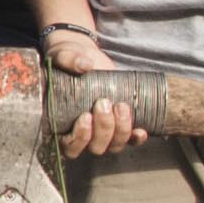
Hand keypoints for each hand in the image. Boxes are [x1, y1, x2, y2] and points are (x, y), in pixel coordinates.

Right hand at [43, 19, 142, 157]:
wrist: (84, 57)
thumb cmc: (67, 59)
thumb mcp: (62, 55)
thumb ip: (67, 59)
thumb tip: (84, 65)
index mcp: (62, 124)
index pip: (70, 146)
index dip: (80, 137)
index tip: (85, 115)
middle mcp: (83, 134)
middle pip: (96, 147)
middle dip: (104, 128)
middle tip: (104, 102)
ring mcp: (103, 131)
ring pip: (115, 145)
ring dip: (121, 130)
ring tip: (120, 105)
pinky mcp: (119, 124)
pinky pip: (130, 140)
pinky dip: (136, 137)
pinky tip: (141, 130)